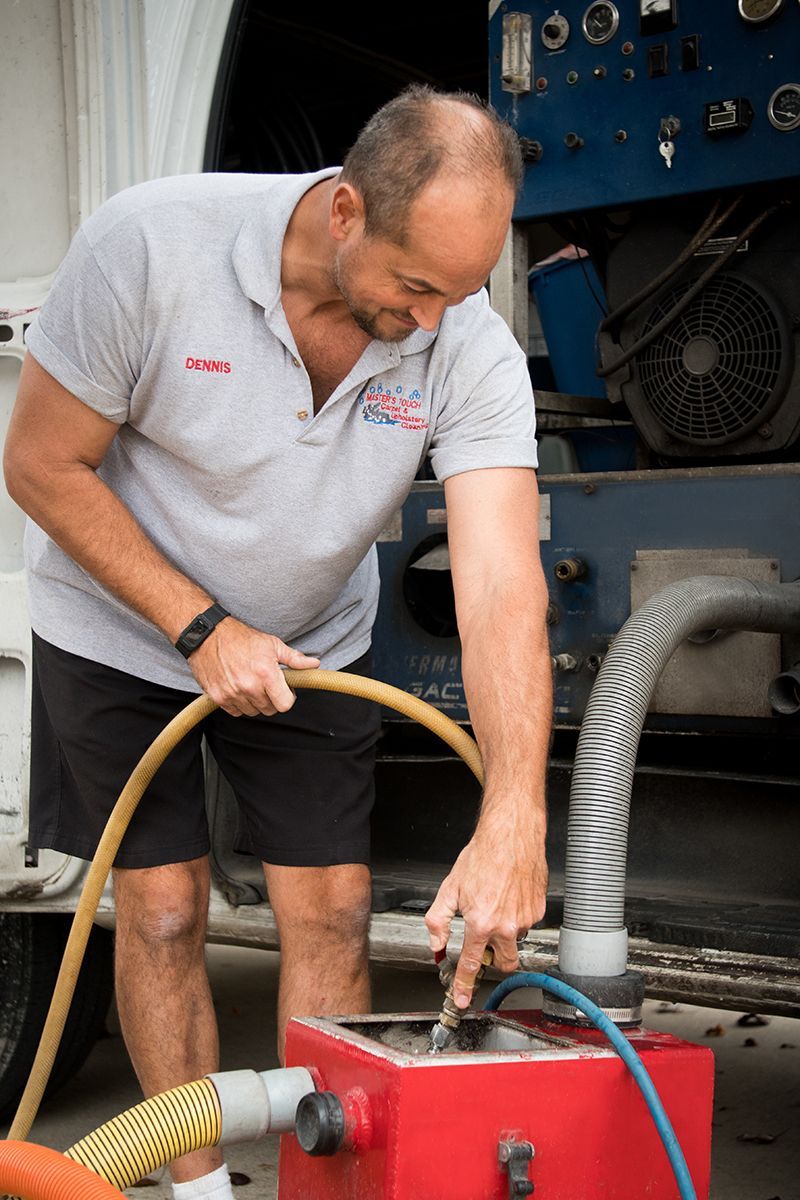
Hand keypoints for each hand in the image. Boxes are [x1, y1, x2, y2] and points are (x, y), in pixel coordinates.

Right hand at [188, 616, 318, 715]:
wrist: (208, 635)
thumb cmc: (240, 638)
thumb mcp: (272, 644)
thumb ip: (294, 659)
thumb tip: (314, 664)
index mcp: (266, 673)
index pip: (285, 704)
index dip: (287, 698)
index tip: (283, 690)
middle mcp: (249, 686)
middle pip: (269, 710)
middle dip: (271, 699)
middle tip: (266, 684)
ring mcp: (232, 693)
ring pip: (253, 712)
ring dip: (255, 702)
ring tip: (251, 684)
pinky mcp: (218, 697)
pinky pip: (236, 712)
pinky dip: (239, 704)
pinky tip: (238, 688)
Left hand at [425, 809, 546, 1008]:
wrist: (510, 836)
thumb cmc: (482, 857)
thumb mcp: (450, 888)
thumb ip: (439, 921)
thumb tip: (437, 944)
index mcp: (481, 923)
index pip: (471, 965)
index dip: (464, 986)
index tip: (462, 1000)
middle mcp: (505, 926)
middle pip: (503, 963)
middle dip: (494, 960)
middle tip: (485, 943)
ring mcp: (525, 919)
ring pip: (515, 940)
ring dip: (505, 932)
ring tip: (496, 904)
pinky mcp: (538, 910)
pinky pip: (526, 923)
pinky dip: (517, 915)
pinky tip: (509, 895)